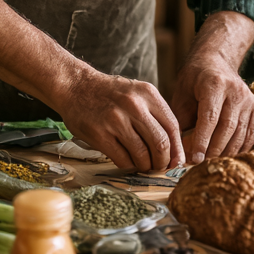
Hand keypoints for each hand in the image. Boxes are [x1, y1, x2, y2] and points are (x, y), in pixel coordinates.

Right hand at [59, 70, 185, 170]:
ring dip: (145, 166)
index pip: (172, 126)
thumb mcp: (136, 93)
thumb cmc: (110, 94)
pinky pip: (123, 159)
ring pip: (142, 155)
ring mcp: (116, 120)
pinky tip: (128, 163)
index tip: (177, 161)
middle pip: (160, 143)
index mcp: (147, 93)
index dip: (178, 148)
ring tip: (143, 165)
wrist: (76, 86)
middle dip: (163, 161)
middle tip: (159, 167)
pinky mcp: (100, 134)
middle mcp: (133, 105)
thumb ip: (154, 114)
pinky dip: (129, 166)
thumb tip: (173, 147)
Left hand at [171, 55, 253, 163]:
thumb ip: (180, 120)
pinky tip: (228, 156)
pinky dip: (240, 148)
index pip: (210, 118)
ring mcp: (248, 99)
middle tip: (200, 164)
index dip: (202, 141)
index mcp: (215, 84)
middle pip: (226, 128)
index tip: (194, 158)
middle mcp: (236, 91)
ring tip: (211, 162)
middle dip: (213, 150)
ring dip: (225, 152)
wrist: (215, 61)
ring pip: (239, 133)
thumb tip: (178, 149)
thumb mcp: (181, 93)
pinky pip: (251, 134)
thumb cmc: (194, 79)